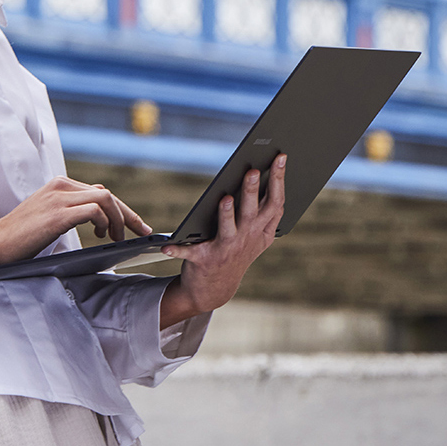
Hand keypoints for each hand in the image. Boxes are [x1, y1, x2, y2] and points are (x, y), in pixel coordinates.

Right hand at [0, 176, 151, 266]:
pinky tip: (102, 237)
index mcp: (58, 185)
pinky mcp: (57, 214)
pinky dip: (105, 223)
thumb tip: (100, 209)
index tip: (135, 226)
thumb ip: (71, 209)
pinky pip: (94, 210)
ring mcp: (58, 198)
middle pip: (107, 194)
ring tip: (117, 239)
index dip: (121, 209)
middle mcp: (60, 186)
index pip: (99, 191)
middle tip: (141, 232)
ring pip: (105, 198)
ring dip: (119, 219)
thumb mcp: (48, 216)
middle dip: (129, 214)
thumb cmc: (20, 237)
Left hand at [158, 156, 284, 325]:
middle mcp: (246, 239)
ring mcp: (225, 250)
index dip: (278, 180)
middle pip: (252, 212)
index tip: (280, 157)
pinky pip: (189, 253)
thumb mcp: (257, 236)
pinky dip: (177, 249)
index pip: (274, 203)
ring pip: (228, 230)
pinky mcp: (202, 260)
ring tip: (225, 198)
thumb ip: (265, 211)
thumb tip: (262, 171)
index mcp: (261, 231)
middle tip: (251, 171)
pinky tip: (166, 246)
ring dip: (227, 215)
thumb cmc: (236, 251)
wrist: (215, 288)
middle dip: (252, 192)